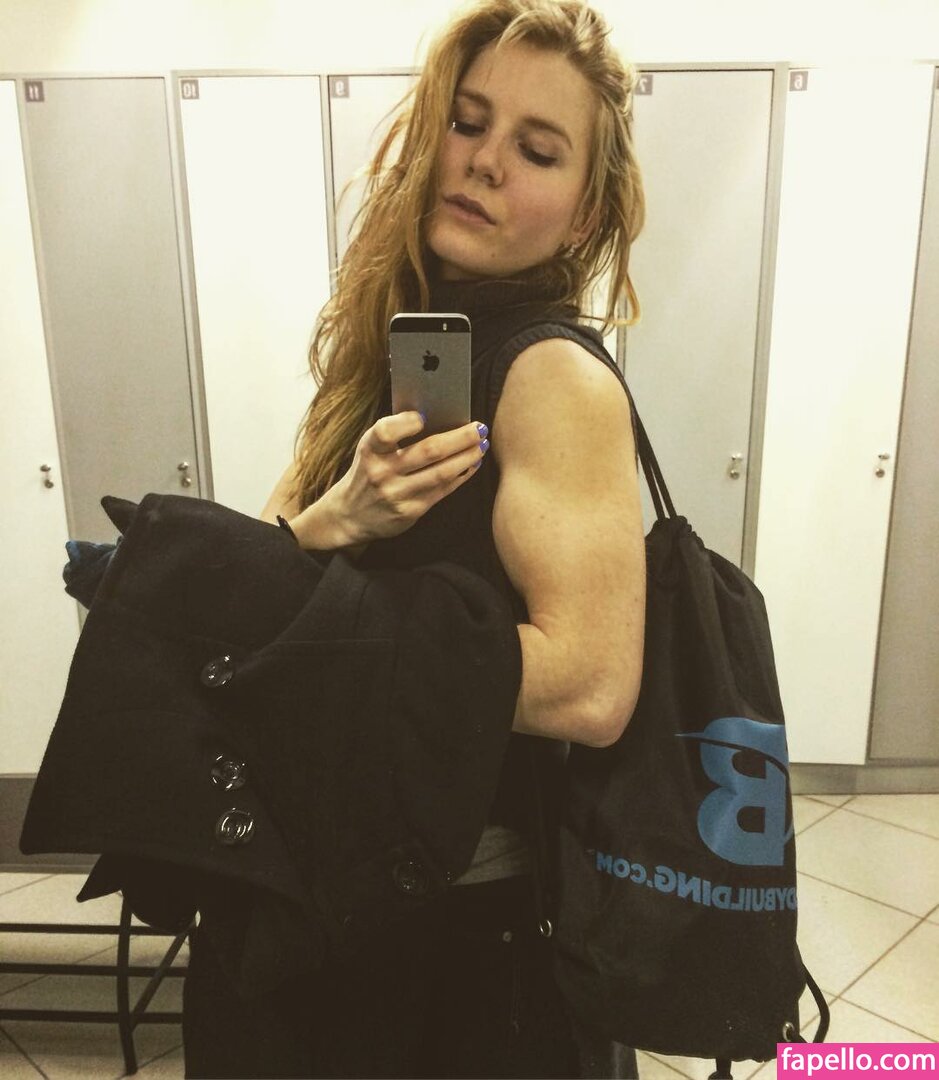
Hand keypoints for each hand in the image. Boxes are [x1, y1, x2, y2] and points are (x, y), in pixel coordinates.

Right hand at [291, 411, 489, 547]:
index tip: (425, 416)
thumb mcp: (370, 450)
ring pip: (442, 472)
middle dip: (460, 438)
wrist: (350, 515)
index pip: (386, 432)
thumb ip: (394, 434)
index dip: (407, 422)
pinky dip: (461, 475)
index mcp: (370, 450)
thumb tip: (437, 414)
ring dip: (467, 457)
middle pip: (428, 451)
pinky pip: (443, 490)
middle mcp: (382, 472)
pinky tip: (472, 464)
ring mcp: (397, 494)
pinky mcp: (410, 512)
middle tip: (480, 427)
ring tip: (482, 445)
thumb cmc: (368, 472)